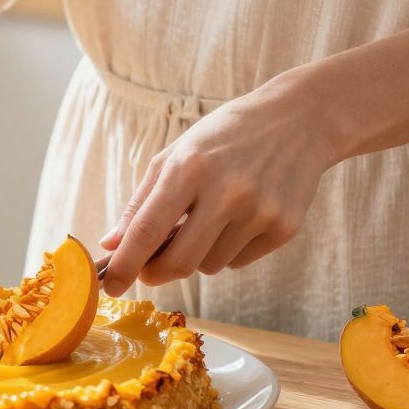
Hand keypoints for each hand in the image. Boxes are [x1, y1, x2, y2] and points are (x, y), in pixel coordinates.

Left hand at [98, 77, 339, 294]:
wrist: (298, 121)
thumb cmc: (226, 136)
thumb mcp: (176, 154)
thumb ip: (141, 202)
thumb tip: (112, 245)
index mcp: (190, 167)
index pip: (147, 230)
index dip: (125, 265)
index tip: (111, 287)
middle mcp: (226, 191)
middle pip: (179, 261)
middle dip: (158, 272)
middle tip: (151, 268)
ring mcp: (259, 211)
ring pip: (209, 266)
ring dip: (199, 254)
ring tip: (211, 218)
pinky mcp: (284, 227)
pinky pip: (239, 261)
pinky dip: (230, 250)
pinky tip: (241, 217)